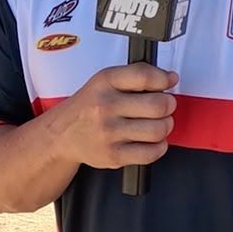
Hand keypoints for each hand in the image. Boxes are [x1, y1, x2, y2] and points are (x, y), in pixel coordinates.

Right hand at [54, 63, 177, 169]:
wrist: (62, 134)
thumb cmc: (89, 107)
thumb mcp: (105, 81)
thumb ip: (137, 76)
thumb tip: (170, 78)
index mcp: (105, 82)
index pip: (144, 76)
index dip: (164, 79)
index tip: (168, 82)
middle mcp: (105, 106)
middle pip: (158, 105)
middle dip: (168, 104)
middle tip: (164, 105)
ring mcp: (109, 133)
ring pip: (158, 130)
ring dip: (166, 126)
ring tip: (158, 123)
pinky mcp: (113, 155)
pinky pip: (151, 153)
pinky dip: (159, 146)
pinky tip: (152, 140)